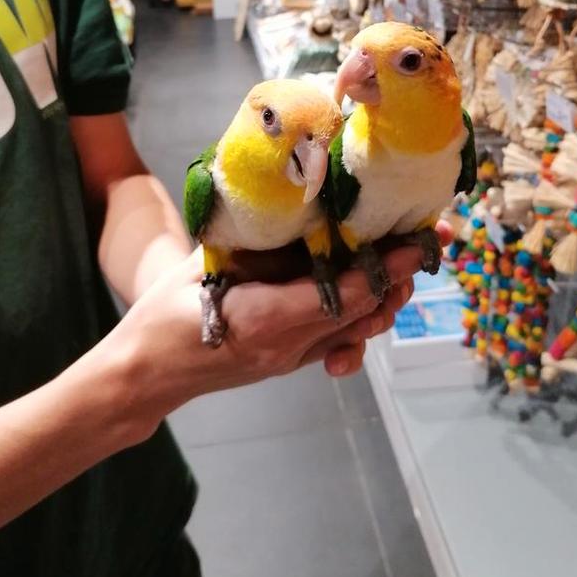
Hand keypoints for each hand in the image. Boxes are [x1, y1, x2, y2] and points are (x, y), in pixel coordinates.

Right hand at [100, 223, 449, 440]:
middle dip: (402, 274)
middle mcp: (290, 346)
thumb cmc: (163, 314)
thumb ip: (249, 240)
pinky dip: (363, 313)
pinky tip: (376, 289)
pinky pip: (339, 338)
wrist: (145, 375)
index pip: (346, 295)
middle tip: (431, 236)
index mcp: (267, 320)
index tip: (418, 238)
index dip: (388, 267)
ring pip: (358, 328)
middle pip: (364, 312)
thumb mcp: (201, 264)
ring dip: (389, 293)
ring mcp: (292, 359)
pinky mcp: (290, 361)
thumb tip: (293, 201)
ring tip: (412, 256)